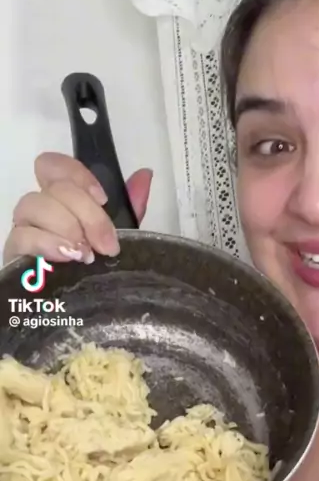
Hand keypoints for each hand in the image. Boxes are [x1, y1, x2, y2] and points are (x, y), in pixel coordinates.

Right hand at [3, 152, 152, 264]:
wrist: (76, 314)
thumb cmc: (94, 274)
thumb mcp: (118, 238)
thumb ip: (130, 207)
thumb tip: (144, 175)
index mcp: (61, 201)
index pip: (53, 166)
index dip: (77, 175)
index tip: (103, 200)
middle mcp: (39, 210)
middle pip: (54, 187)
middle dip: (87, 213)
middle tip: (106, 245)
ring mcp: (23, 230)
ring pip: (33, 205)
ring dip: (67, 226)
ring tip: (85, 254)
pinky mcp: (13, 255)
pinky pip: (22, 236)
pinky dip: (49, 243)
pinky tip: (68, 258)